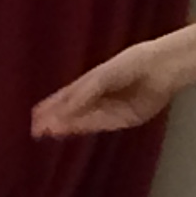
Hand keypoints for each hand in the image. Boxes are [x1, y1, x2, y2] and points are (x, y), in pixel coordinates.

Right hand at [30, 39, 183, 138]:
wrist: (161, 68)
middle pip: (73, 112)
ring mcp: (110, 109)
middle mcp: (99, 98)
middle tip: (36, 131)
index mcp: (91, 82)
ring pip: (84, 121)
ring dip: (66, 127)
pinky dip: (84, 128)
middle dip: (55, 121)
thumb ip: (82, 94)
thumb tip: (61, 113)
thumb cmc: (130, 64)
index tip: (34, 118)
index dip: (50, 108)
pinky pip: (100, 125)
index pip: (66, 98)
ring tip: (48, 131)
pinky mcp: (124, 119)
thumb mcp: (101, 77)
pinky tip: (70, 131)